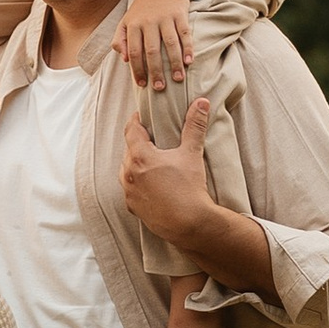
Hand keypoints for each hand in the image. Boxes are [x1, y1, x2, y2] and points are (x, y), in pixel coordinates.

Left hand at [121, 94, 217, 247]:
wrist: (189, 224)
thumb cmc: (190, 187)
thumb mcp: (192, 154)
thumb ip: (194, 126)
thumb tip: (202, 103)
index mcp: (140, 157)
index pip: (131, 130)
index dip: (136, 121)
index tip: (140, 116)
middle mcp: (128, 173)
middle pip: (129, 150)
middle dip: (138, 143)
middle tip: (151, 139)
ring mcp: (129, 192)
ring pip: (126, 170)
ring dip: (135, 164)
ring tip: (151, 162)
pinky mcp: (132, 207)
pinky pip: (130, 189)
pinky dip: (137, 183)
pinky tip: (150, 184)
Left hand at [123, 0, 194, 91]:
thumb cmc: (142, 9)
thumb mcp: (126, 21)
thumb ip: (119, 39)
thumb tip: (124, 60)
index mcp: (134, 25)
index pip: (134, 51)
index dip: (137, 69)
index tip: (142, 84)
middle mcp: (149, 22)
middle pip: (152, 51)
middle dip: (155, 71)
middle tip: (159, 88)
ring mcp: (166, 18)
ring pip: (170, 44)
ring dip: (175, 63)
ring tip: (178, 79)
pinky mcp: (180, 14)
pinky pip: (185, 34)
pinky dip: (188, 48)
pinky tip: (189, 62)